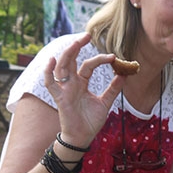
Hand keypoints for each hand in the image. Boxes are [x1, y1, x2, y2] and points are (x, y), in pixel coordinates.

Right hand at [43, 33, 125, 147]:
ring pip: (61, 67)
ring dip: (67, 54)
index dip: (100, 59)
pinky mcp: (59, 98)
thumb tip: (124, 75)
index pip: (89, 65)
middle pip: (71, 60)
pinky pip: (50, 83)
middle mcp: (71, 83)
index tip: (114, 57)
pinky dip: (48, 72)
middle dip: (77, 46)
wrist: (83, 138)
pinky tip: (51, 60)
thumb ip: (113, 89)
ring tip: (75, 43)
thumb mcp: (105, 103)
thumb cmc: (91, 121)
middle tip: (87, 35)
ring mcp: (64, 89)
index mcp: (82, 83)